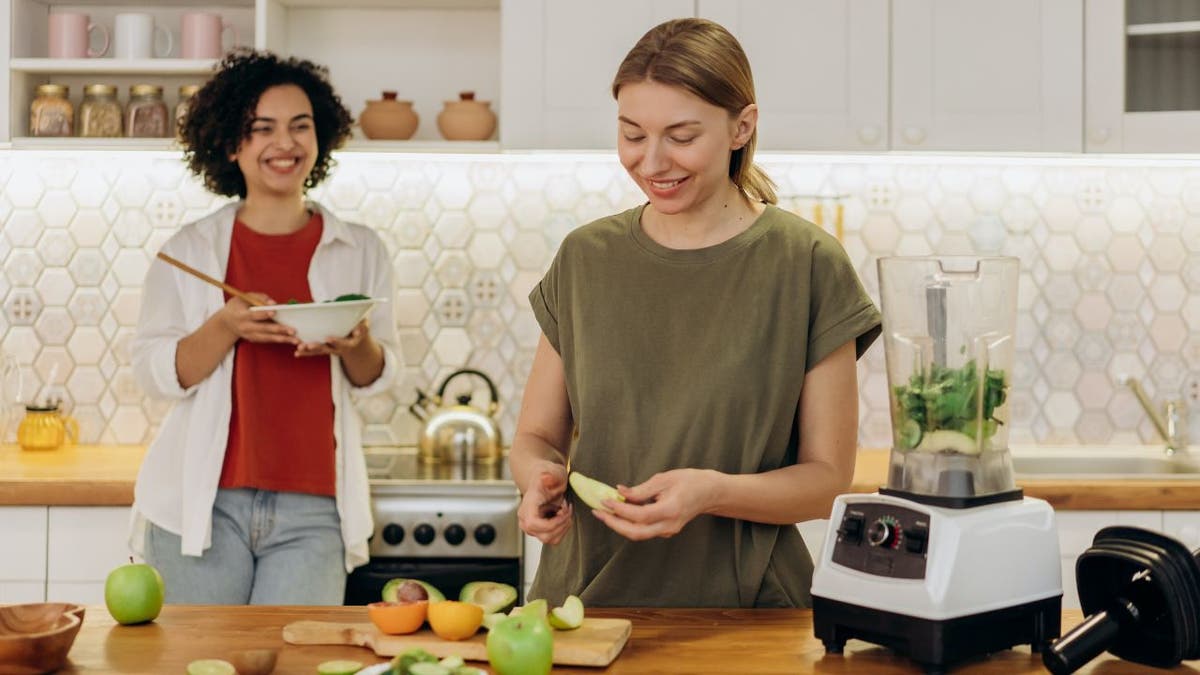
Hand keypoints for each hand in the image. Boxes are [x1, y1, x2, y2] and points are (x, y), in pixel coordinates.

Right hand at [217, 293, 297, 344]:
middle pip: (263, 329)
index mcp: (240, 316)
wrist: (225, 322)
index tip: (275, 312)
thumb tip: (274, 303)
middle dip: (278, 330)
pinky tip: (290, 340)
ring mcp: (249, 335)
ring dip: (282, 339)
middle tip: (293, 331)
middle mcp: (245, 327)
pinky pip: (268, 340)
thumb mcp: (244, 297)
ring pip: (267, 338)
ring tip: (296, 340)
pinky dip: (279, 340)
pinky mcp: (253, 339)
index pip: (253, 315)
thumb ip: (259, 298)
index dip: (264, 314)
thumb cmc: (237, 306)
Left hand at [294, 319, 369, 357]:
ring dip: (309, 351)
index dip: (336, 341)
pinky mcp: (325, 349)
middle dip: (317, 347)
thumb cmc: (360, 327)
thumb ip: (362, 327)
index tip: (328, 338)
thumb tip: (357, 331)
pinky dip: (306, 353)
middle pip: (328, 349)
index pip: (343, 343)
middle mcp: (339, 349)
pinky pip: (315, 352)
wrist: (357, 338)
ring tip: (299, 348)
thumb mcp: (364, 325)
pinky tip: (297, 353)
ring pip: (319, 351)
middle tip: (308, 345)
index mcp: (350, 343)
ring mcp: (331, 350)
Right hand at [518, 462, 572, 544]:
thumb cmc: (549, 475)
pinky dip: (562, 530)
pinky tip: (563, 517)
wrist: (544, 479)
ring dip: (563, 527)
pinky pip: (552, 539)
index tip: (563, 512)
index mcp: (528, 505)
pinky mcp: (538, 532)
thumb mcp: (554, 472)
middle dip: (562, 524)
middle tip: (567, 509)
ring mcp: (530, 527)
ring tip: (565, 511)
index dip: (552, 524)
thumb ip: (552, 476)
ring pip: (549, 539)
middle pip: (544, 535)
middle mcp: (525, 519)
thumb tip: (546, 478)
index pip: (533, 523)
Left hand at [593, 469, 716, 540]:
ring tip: (604, 512)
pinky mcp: (666, 530)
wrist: (710, 493)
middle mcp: (669, 525)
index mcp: (671, 510)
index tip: (605, 500)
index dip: (620, 510)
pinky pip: (644, 530)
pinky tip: (619, 513)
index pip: (640, 516)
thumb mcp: (665, 479)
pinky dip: (629, 523)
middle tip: (598, 512)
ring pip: (638, 534)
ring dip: (619, 525)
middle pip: (636, 533)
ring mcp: (668, 530)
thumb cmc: (690, 481)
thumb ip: (641, 489)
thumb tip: (620, 493)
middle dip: (614, 524)